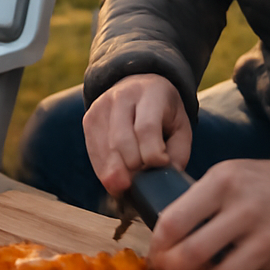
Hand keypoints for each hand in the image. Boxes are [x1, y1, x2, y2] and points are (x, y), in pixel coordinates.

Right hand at [81, 74, 192, 196]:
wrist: (140, 86)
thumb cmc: (164, 114)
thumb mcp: (181, 128)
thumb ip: (177, 154)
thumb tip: (162, 179)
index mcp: (151, 94)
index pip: (146, 129)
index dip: (153, 155)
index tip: (160, 165)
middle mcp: (122, 96)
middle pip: (122, 142)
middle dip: (134, 169)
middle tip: (146, 178)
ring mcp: (101, 106)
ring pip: (106, 150)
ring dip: (118, 174)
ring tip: (132, 183)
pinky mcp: (89, 119)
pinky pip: (94, 153)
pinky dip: (105, 171)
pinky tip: (118, 175)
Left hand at [148, 153, 269, 269]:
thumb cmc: (258, 183)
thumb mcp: (224, 176)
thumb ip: (196, 200)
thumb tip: (162, 233)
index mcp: (220, 181)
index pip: (173, 220)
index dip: (157, 244)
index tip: (155, 252)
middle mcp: (240, 206)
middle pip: (189, 252)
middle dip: (169, 268)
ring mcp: (260, 233)